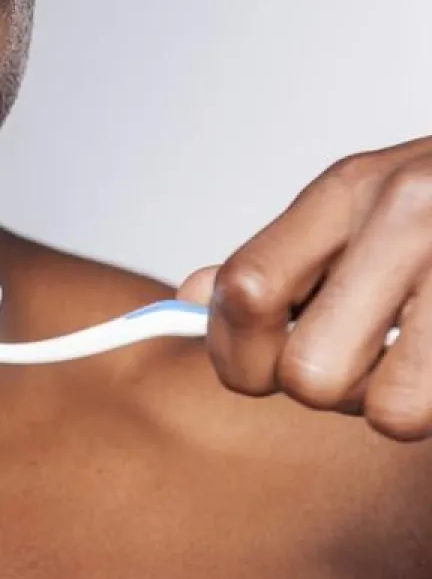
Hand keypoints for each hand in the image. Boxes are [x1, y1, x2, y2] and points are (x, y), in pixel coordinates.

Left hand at [178, 136, 431, 441]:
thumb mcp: (365, 207)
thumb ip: (283, 259)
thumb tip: (191, 296)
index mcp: (349, 189)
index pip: (243, 293)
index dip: (234, 353)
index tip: (256, 362)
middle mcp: (408, 215)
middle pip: (306, 375)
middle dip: (326, 388)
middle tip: (363, 357)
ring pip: (384, 412)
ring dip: (398, 403)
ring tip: (422, 357)